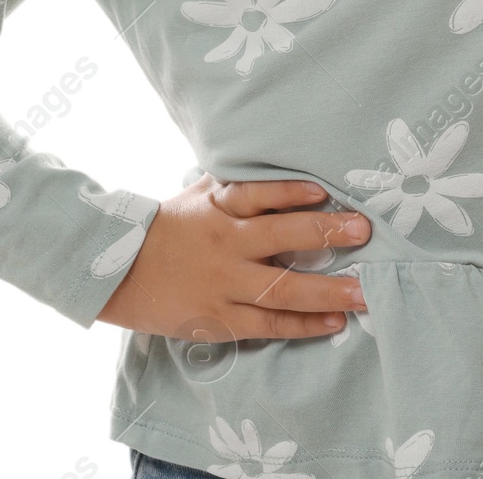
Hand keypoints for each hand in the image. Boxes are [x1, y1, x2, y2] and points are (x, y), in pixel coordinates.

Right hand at [95, 173, 370, 340]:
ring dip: (327, 290)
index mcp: (219, 208)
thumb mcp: (198, 194)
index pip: (258, 193)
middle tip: (363, 231)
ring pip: (281, 289)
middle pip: (280, 236)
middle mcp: (225, 244)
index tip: (325, 191)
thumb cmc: (169, 226)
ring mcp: (223, 284)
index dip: (291, 191)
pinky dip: (303, 325)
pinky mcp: (219, 319)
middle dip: (326, 233)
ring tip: (364, 291)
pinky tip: (334, 322)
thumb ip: (235, 182)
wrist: (118, 272)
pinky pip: (268, 325)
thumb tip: (275, 156)